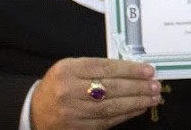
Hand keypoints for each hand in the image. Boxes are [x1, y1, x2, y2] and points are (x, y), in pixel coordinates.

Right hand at [31, 58, 160, 129]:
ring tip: (153, 97)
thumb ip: (98, 67)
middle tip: (155, 85)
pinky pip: (107, 122)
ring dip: (136, 102)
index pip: (105, 68)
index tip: (148, 70)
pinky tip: (139, 108)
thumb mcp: (71, 67)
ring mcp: (72, 112)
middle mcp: (68, 91)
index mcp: (68, 70)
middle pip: (110, 88)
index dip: (130, 70)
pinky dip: (126, 115)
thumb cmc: (60, 84)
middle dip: (137, 87)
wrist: (35, 110)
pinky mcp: (77, 128)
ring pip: (111, 107)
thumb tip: (133, 70)